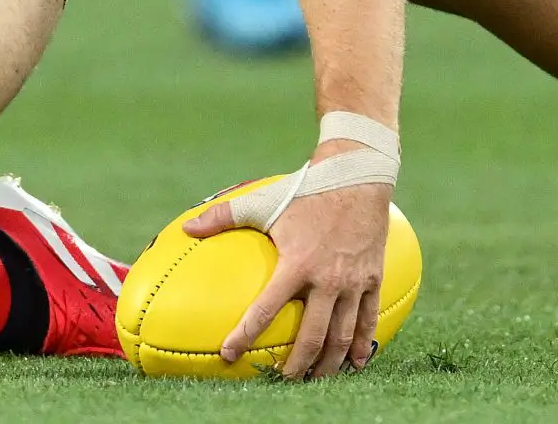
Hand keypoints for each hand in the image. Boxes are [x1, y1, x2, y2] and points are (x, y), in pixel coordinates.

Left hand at [182, 177, 389, 377]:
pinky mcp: (372, 279)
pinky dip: (362, 344)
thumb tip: (186, 228)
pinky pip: (367, 319)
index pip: (266, 309)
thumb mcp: (263, 202)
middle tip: (283, 380)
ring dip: (329, 362)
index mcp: (296, 264)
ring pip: (342, 335)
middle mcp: (326, 279)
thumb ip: (223, 217)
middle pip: (312, 336)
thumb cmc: (306, 190)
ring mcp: (352, 282)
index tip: (230, 354)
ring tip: (316, 379)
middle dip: (297, 365)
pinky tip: (356, 362)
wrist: (357, 176)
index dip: (245, 334)